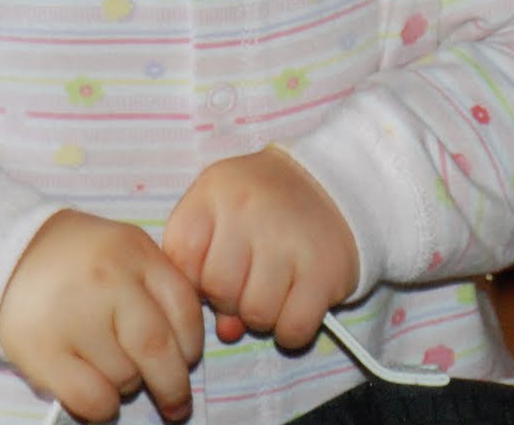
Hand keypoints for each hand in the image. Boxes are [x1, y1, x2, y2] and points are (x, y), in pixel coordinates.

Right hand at [0, 210, 202, 422]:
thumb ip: (160, 284)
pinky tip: (100, 395)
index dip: (192, 344)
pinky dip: (103, 407)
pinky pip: (90, 397)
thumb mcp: (128, 250)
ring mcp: (74, 316)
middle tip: (177, 403)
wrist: (8, 255)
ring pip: (125, 376)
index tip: (188, 360)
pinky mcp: (42, 350)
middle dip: (174, 385)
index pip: (184, 308)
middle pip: (157, 348)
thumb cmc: (81, 260)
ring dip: (130, 387)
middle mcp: (108, 281)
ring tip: (115, 372)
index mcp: (136, 252)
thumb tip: (189, 346)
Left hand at [163, 147, 358, 350]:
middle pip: (219, 290)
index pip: (182, 258)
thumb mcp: (220, 211)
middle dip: (229, 298)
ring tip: (274, 289)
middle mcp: (250, 211)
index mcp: (215, 192)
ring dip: (263, 315)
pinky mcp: (325, 271)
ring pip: (256, 313)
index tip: (214, 269)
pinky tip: (296, 304)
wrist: (330, 184)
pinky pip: (293, 328)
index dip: (194, 277)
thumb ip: (204, 263)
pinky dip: (291, 329)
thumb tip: (226, 329)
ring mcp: (290, 240)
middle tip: (249, 280)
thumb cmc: (262, 204)